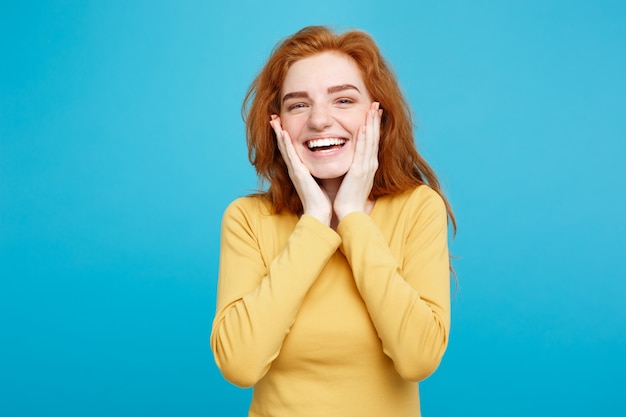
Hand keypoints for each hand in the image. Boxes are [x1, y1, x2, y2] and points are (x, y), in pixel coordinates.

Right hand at [270, 115, 331, 224]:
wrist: (319, 213)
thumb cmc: (321, 199)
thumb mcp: (319, 180)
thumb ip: (318, 170)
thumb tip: (326, 161)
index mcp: (299, 169)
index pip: (290, 149)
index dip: (285, 136)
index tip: (282, 123)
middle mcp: (294, 168)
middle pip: (284, 146)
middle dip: (278, 131)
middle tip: (273, 117)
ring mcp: (294, 170)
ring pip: (284, 147)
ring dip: (278, 133)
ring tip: (274, 120)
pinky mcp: (297, 173)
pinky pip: (290, 155)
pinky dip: (286, 144)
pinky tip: (283, 133)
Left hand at [333, 102, 381, 220]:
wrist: (349, 213)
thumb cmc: (348, 198)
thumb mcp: (352, 179)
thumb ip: (352, 167)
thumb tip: (350, 160)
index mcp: (368, 166)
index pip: (372, 142)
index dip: (374, 126)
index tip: (374, 113)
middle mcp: (370, 164)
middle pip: (374, 137)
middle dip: (375, 120)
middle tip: (376, 104)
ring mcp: (366, 168)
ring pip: (371, 141)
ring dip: (372, 124)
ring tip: (373, 109)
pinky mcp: (359, 172)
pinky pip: (362, 152)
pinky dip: (364, 139)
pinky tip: (364, 127)